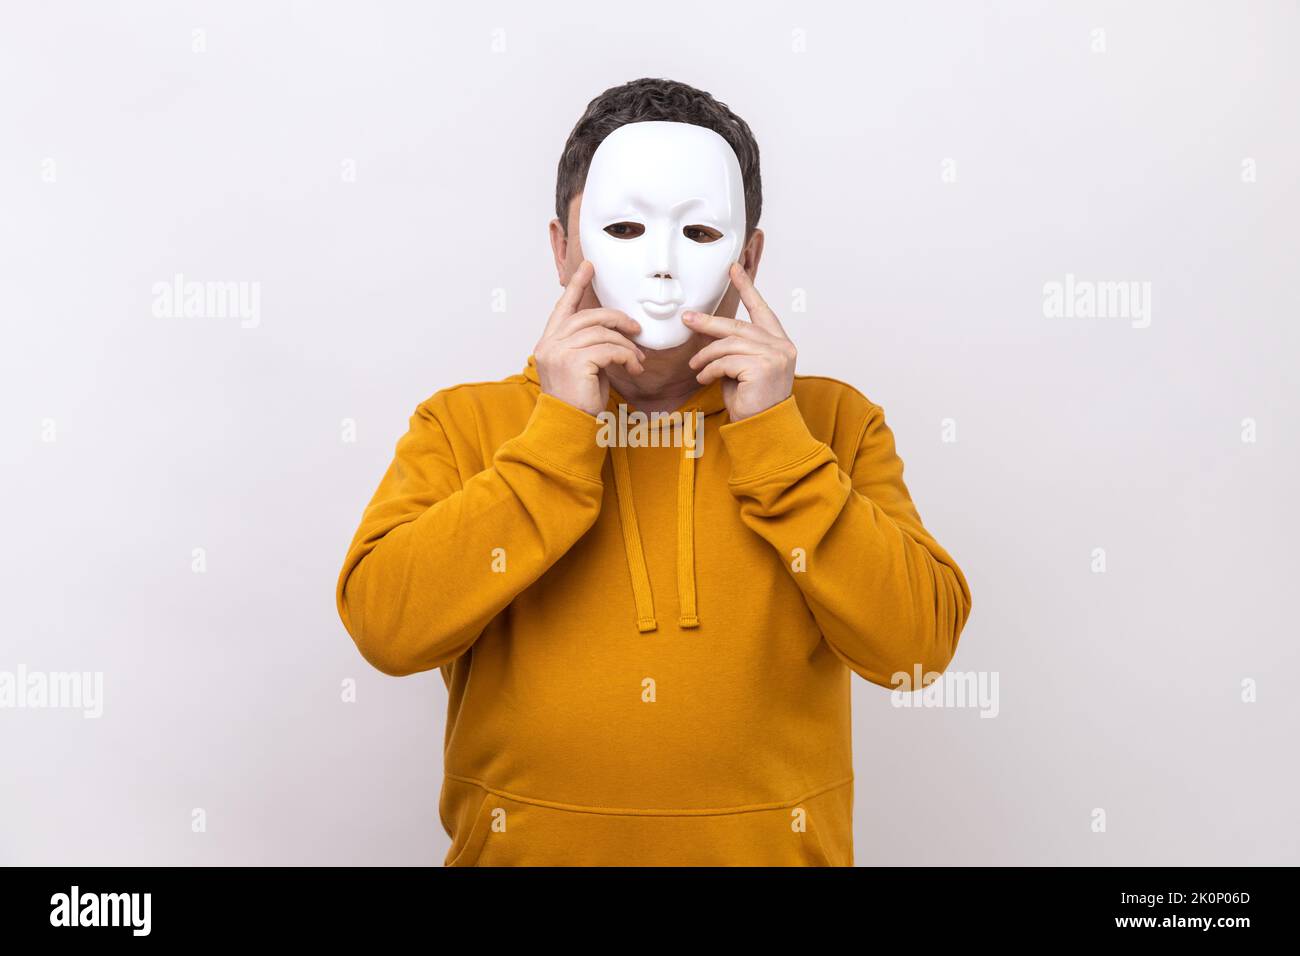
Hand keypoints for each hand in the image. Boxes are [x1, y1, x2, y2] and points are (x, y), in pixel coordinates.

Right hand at [534, 260, 644, 416]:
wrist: (569, 429)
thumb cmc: (579, 401)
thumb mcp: (583, 367)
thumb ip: (590, 346)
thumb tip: (616, 332)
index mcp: (548, 343)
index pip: (563, 307)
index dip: (576, 284)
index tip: (589, 267)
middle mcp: (550, 344)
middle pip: (589, 316)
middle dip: (617, 319)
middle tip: (636, 329)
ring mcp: (559, 352)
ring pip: (603, 333)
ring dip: (626, 345)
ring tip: (638, 360)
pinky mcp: (574, 362)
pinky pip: (610, 349)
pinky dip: (628, 356)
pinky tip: (634, 368)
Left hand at [685, 263, 795, 420]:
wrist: (762, 429)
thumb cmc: (751, 401)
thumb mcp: (741, 369)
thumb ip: (734, 349)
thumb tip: (707, 332)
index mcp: (779, 342)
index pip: (761, 309)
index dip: (747, 287)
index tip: (733, 268)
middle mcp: (781, 346)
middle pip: (738, 326)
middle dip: (709, 323)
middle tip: (687, 319)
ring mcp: (775, 356)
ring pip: (728, 344)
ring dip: (706, 355)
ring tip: (695, 367)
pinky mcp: (763, 368)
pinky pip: (725, 361)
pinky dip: (709, 370)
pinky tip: (704, 379)